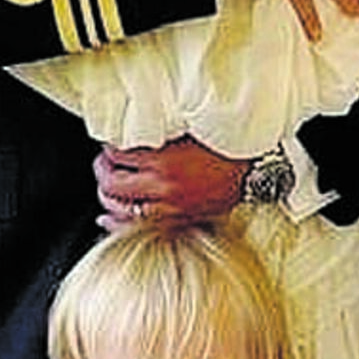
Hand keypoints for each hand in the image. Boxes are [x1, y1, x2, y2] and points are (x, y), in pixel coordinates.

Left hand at [93, 136, 248, 228]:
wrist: (256, 172)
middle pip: (112, 183)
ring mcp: (170, 208)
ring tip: (108, 183)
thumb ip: (160, 132)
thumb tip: (133, 131)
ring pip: (120, 207)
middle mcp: (163, 188)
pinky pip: (137, 227)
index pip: (118, 155)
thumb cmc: (229, 149)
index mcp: (164, 161)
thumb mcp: (190, 131)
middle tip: (104, 162)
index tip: (111, 144)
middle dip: (102, 170)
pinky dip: (117, 223)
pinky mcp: (178, 220)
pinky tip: (107, 217)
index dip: (110, 147)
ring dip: (107, 194)